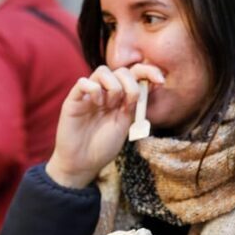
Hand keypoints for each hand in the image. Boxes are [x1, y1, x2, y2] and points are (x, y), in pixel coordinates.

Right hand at [46, 64, 164, 187]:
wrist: (82, 163)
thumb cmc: (103, 147)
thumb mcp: (125, 124)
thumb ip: (133, 105)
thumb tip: (149, 85)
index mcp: (120, 98)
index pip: (135, 74)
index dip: (149, 72)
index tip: (161, 81)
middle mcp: (104, 93)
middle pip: (121, 71)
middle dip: (131, 84)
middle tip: (127, 104)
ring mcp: (88, 95)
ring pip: (102, 71)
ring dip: (113, 86)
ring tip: (109, 106)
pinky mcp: (73, 100)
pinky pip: (83, 82)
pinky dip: (93, 88)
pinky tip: (96, 104)